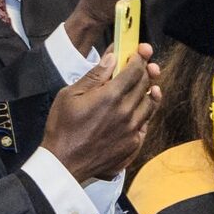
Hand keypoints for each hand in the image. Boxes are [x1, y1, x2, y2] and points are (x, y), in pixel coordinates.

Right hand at [42, 43, 160, 181]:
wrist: (64, 163)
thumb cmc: (63, 128)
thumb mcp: (70, 95)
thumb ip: (95, 75)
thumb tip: (112, 58)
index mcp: (110, 96)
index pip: (134, 70)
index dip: (140, 57)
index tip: (141, 50)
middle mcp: (126, 112)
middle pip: (144, 85)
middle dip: (146, 70)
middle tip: (147, 64)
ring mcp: (132, 130)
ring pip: (150, 104)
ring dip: (150, 91)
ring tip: (149, 86)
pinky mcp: (133, 144)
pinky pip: (146, 123)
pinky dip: (146, 113)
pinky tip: (142, 108)